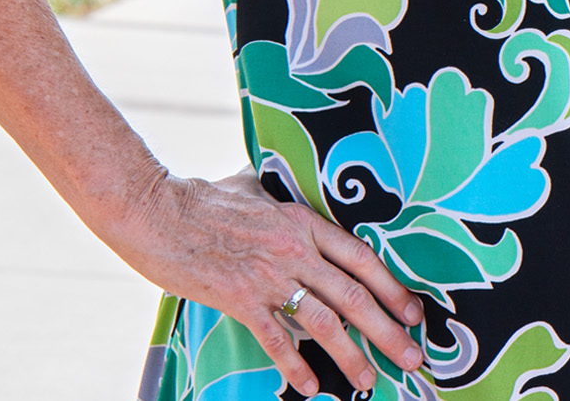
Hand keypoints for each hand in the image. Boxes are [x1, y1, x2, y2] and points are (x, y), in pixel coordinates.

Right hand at [114, 169, 425, 396]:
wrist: (154, 210)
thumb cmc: (200, 198)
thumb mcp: (253, 188)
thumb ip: (278, 200)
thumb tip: (283, 197)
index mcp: (303, 221)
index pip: (361, 258)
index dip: (391, 288)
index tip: (413, 313)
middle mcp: (295, 248)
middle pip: (353, 295)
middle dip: (388, 330)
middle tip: (414, 357)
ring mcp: (268, 275)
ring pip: (324, 322)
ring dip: (353, 355)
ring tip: (372, 380)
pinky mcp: (239, 298)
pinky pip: (276, 339)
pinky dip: (295, 366)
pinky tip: (311, 387)